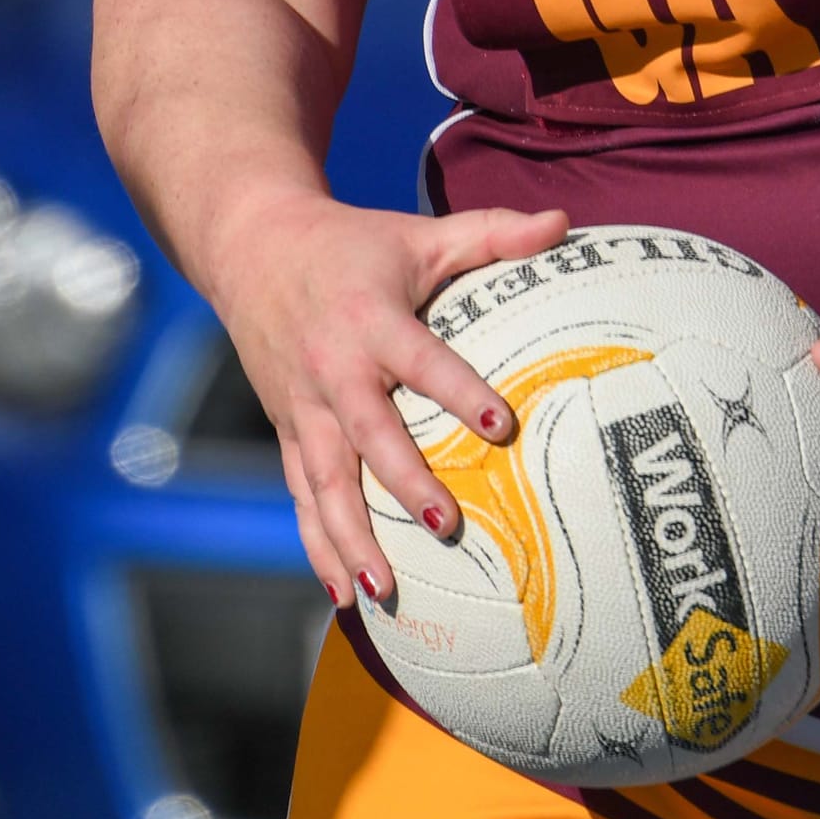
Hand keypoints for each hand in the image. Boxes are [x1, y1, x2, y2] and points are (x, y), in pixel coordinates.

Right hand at [210, 193, 567, 605]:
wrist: (254, 248)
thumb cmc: (355, 243)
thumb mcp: (421, 233)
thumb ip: (493, 231)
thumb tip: (565, 223)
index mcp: (371, 320)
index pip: (423, 361)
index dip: (460, 392)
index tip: (502, 427)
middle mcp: (333, 369)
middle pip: (369, 434)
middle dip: (405, 484)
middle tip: (448, 527)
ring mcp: (303, 406)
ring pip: (325, 480)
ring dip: (351, 536)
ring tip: (384, 587)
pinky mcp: (287, 430)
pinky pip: (302, 495)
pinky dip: (318, 544)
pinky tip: (345, 595)